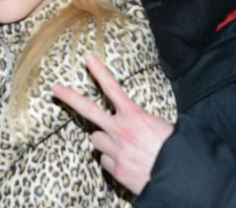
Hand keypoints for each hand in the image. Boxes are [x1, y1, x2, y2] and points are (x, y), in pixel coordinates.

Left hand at [51, 52, 172, 195]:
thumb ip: (142, 122)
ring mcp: (116, 151)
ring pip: (96, 139)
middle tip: (55, 88)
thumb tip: (135, 123)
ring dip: (104, 140)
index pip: (112, 88)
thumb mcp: (163, 126)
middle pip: (88, 110)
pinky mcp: (116, 170)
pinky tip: (127, 163)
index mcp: (135, 116)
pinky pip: (105, 161)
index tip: (87, 57)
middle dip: (69, 97)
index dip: (99, 71)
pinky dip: (113, 161)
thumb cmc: (175, 150)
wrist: (180, 178)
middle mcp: (121, 131)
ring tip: (121, 145)